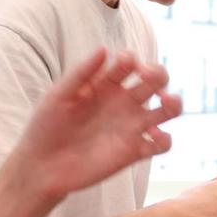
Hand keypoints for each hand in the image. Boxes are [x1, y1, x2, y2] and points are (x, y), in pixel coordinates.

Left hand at [6, 51, 181, 204]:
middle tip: (149, 78)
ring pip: (166, 110)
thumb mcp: (58, 95)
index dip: (132, 59)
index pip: (129, 64)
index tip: (125, 63)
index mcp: (106, 85)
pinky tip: (154, 136)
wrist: (41, 167)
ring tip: (167, 102)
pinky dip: (165, 139)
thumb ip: (81, 73)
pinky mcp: (134, 151)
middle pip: (154, 81)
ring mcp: (131, 126)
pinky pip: (161, 144)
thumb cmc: (45, 127)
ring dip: (174, 102)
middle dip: (159, 74)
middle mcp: (123, 103)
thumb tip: (103, 48)